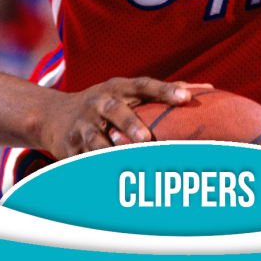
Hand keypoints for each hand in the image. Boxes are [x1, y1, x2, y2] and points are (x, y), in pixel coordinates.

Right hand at [41, 77, 211, 158]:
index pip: (144, 85)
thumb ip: (162, 93)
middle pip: (115, 109)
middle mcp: (100, 101)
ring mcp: (84, 122)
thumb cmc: (105, 103)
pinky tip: (103, 175)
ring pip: (95, 137)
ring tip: (121, 158)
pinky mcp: (71, 143)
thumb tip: (207, 88)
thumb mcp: (127, 92)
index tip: (186, 98)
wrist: (53, 115)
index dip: (165, 90)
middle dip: (131, 123)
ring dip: (108, 148)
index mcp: (119, 87)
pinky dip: (92, 165)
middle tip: (146, 138)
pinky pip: (82, 156)